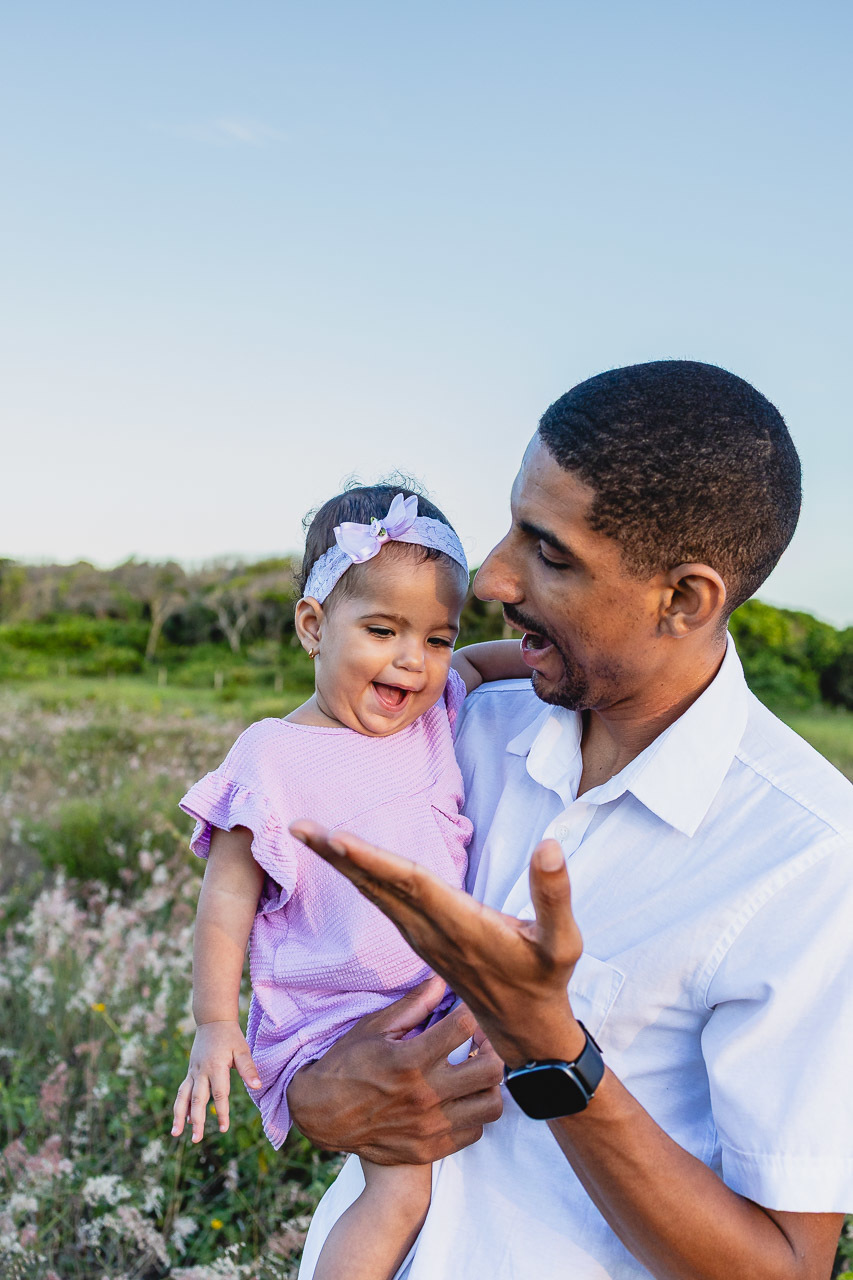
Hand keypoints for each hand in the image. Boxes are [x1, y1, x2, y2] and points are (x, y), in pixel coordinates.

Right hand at [171, 1020, 261, 1142]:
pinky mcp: (190, 1072)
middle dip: (196, 1120)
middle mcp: (201, 1071)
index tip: (223, 1128)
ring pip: (184, 1096)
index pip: (219, 1094)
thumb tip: (257, 1086)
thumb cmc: (231, 1037)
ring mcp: (193, 1072)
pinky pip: (183, 1090)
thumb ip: (248, 1069)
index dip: (221, 1112)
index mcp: (216, 1067)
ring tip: (176, 1133)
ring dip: (179, 1115)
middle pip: (198, 1099)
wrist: (213, 1021)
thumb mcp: (242, 1049)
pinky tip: (183, 1119)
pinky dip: (181, 1105)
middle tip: (196, 1139)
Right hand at [287, 976, 503, 1164]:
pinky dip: (474, 1112)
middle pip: (491, 1069)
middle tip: (480, 1040)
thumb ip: (413, 1006)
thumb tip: (441, 981)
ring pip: (491, 1105)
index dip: (471, 1011)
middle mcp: (425, 1096)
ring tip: (474, 1070)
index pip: (464, 1026)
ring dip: (488, 1083)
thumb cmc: (345, 1065)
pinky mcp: (429, 1149)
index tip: (468, 1010)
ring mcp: (430, 1127)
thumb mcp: (373, 1028)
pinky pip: (475, 1132)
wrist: (320, 1116)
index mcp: (410, 1060)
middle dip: (491, 1047)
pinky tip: (460, 1097)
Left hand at [289, 824, 584, 1067]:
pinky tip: (343, 858)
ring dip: (341, 862)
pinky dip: (359, 875)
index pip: (411, 884)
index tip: (337, 839)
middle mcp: (433, 930)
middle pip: (378, 884)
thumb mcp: (563, 944)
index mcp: (462, 925)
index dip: (374, 860)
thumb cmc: (546, 981)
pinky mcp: (422, 938)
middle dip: (338, 855)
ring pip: (375, 892)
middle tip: (299, 826)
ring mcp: (423, 936)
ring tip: (308, 833)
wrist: (524, 1031)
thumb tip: (550, 846)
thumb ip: (554, 896)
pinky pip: (383, 900)